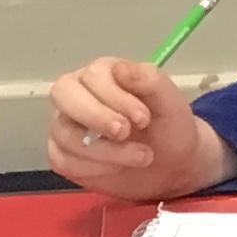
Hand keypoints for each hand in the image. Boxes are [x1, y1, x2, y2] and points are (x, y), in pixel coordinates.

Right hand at [46, 58, 233, 201]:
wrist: (172, 165)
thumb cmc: (168, 126)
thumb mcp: (170, 102)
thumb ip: (149, 80)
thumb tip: (120, 68)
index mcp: (102, 74)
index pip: (92, 76)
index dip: (115, 97)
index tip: (143, 118)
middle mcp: (76, 95)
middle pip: (63, 96)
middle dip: (97, 117)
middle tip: (125, 133)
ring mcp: (66, 125)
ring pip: (65, 134)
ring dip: (105, 150)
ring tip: (141, 156)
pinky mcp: (64, 155)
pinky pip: (64, 161)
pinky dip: (94, 168)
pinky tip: (119, 168)